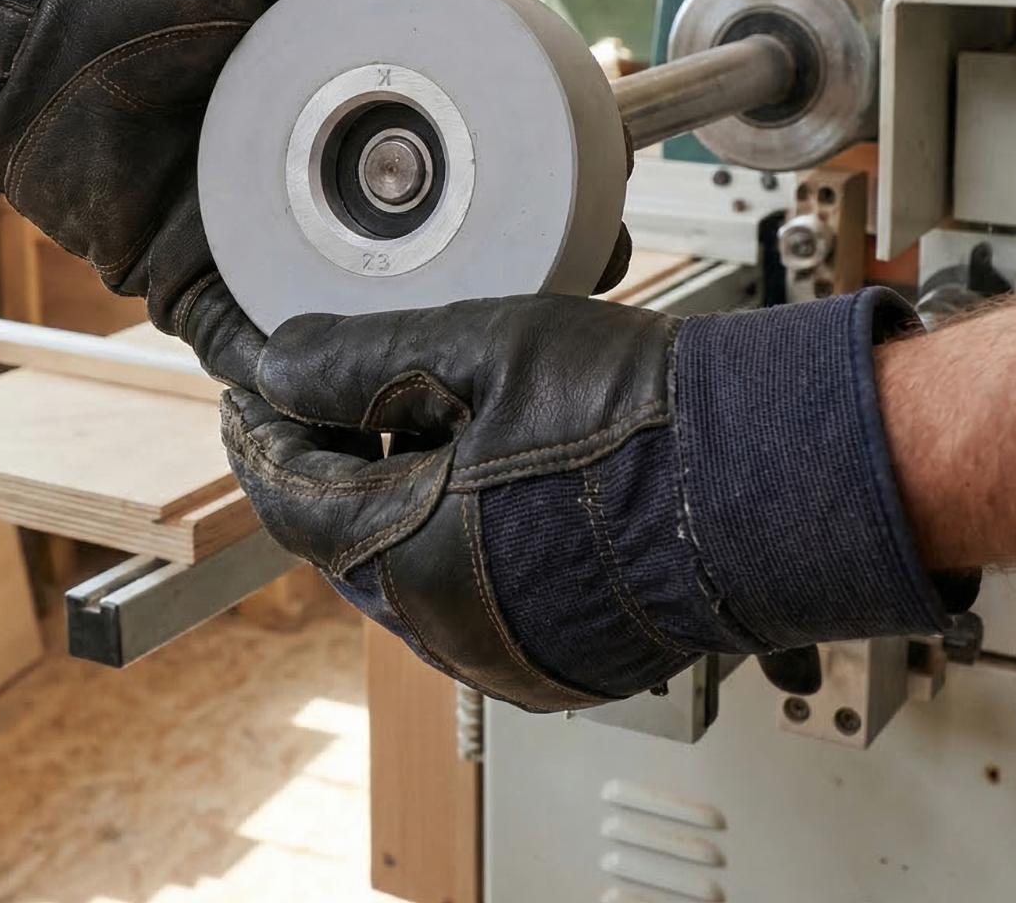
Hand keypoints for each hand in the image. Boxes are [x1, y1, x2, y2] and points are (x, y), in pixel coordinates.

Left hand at [0, 0, 518, 384]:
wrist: (28, 36)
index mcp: (343, 124)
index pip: (452, 173)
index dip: (522, 200)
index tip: (591, 215)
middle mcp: (309, 195)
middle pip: (416, 261)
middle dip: (484, 293)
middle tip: (551, 299)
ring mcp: (252, 247)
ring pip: (344, 318)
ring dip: (404, 347)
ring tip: (478, 366)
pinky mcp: (188, 288)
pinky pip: (250, 348)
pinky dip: (295, 378)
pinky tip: (359, 399)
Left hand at [223, 289, 969, 709]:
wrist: (763, 467)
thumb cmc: (639, 410)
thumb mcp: (479, 352)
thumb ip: (359, 360)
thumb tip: (275, 363)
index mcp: (417, 556)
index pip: (291, 495)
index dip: (261, 433)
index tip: (252, 392)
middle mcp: (453, 629)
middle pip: (341, 540)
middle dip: (324, 466)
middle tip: (326, 399)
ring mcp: (508, 655)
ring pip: (401, 573)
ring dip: (387, 502)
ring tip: (409, 424)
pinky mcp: (557, 662)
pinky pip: (465, 602)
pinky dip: (448, 541)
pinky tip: (477, 478)